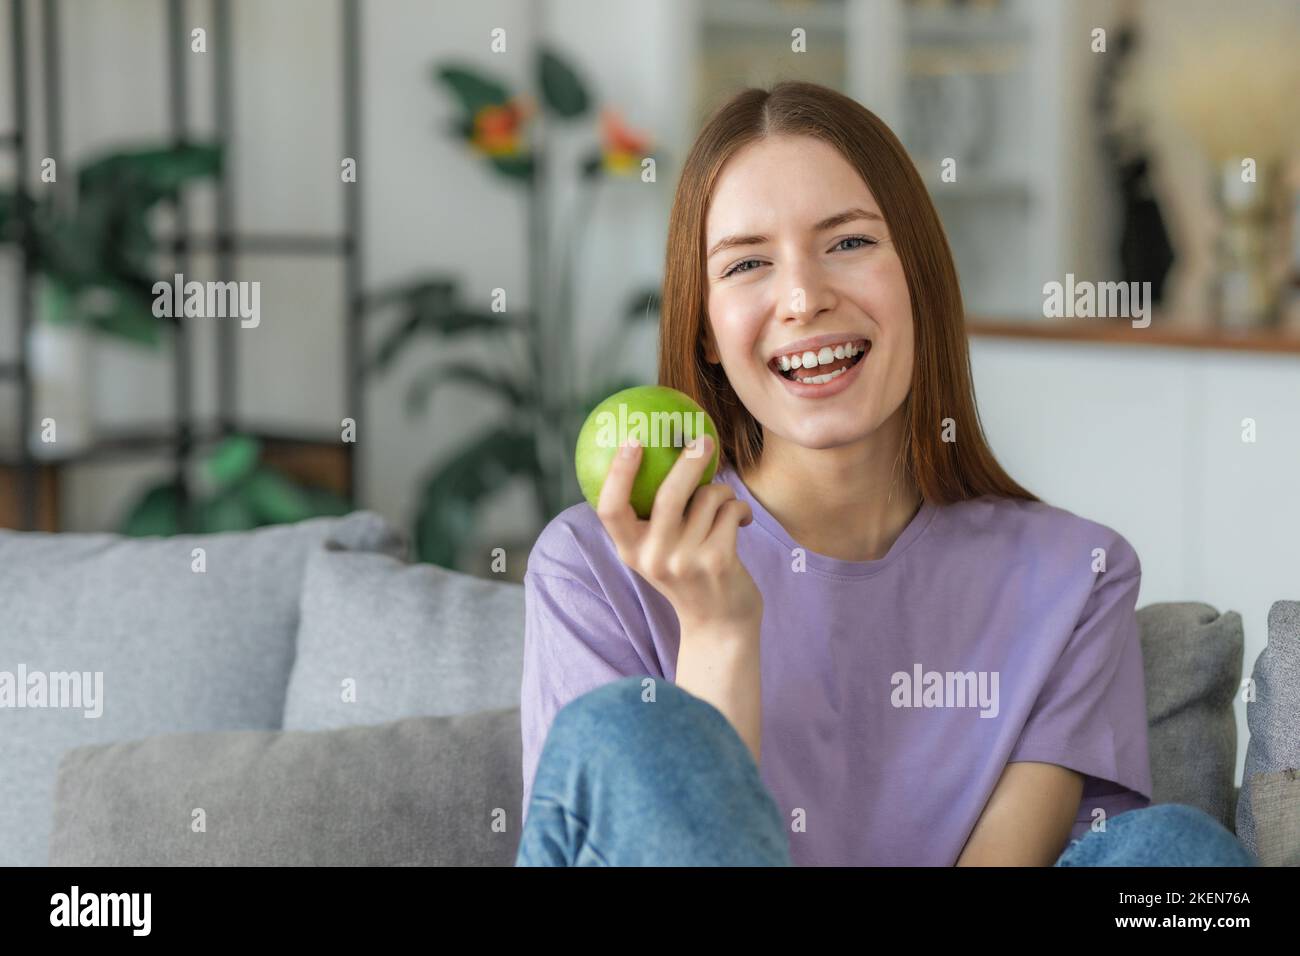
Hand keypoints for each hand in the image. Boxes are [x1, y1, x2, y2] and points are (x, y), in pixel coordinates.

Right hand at [595, 433, 761, 632]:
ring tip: (725, 503)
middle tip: (702, 439)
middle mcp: (653, 557)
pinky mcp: (717, 561)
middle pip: (668, 494)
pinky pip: (730, 511)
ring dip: (723, 492)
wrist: (719, 626)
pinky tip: (742, 520)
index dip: (618, 473)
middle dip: (688, 460)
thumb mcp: (657, 553)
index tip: (632, 440)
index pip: (610, 509)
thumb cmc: (688, 576)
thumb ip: (651, 518)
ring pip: (708, 498)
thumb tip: (654, 453)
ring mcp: (685, 561)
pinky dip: (739, 508)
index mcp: (630, 551)